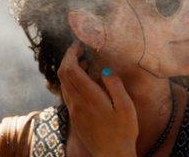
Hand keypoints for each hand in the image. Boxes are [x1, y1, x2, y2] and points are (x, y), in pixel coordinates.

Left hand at [57, 40, 137, 155]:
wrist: (112, 156)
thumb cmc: (123, 132)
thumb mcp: (126, 107)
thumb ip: (115, 85)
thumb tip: (105, 69)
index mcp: (89, 98)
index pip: (70, 69)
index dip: (71, 53)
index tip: (79, 44)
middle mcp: (76, 103)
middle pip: (62, 74)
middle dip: (68, 58)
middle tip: (80, 50)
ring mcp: (74, 111)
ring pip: (63, 84)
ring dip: (70, 70)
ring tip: (85, 63)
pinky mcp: (75, 118)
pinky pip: (67, 94)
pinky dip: (72, 82)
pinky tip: (85, 82)